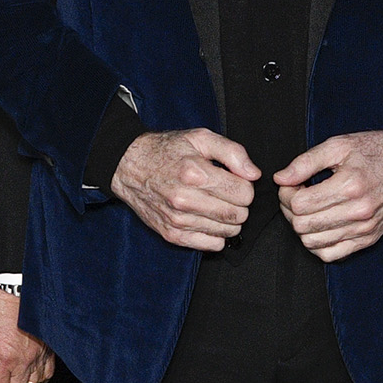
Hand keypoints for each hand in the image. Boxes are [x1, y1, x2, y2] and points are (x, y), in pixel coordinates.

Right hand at [112, 127, 262, 252]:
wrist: (129, 166)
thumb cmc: (166, 150)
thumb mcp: (201, 138)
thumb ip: (233, 152)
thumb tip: (253, 175)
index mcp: (195, 174)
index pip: (244, 194)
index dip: (245, 187)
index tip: (235, 181)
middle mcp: (185, 200)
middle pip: (238, 215)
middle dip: (240, 205)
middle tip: (227, 193)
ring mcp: (177, 220)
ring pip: (228, 232)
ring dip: (229, 220)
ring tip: (216, 204)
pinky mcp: (172, 234)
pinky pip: (211, 245)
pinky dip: (216, 234)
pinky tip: (207, 219)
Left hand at [272, 129, 382, 263]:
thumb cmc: (376, 151)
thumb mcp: (339, 145)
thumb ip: (306, 162)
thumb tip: (281, 178)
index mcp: (349, 186)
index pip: (299, 204)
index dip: (287, 194)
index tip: (292, 184)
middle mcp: (358, 212)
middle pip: (303, 226)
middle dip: (290, 210)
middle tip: (297, 195)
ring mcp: (364, 229)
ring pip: (313, 243)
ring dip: (302, 228)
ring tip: (309, 210)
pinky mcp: (368, 239)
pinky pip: (332, 254)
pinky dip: (318, 244)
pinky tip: (320, 226)